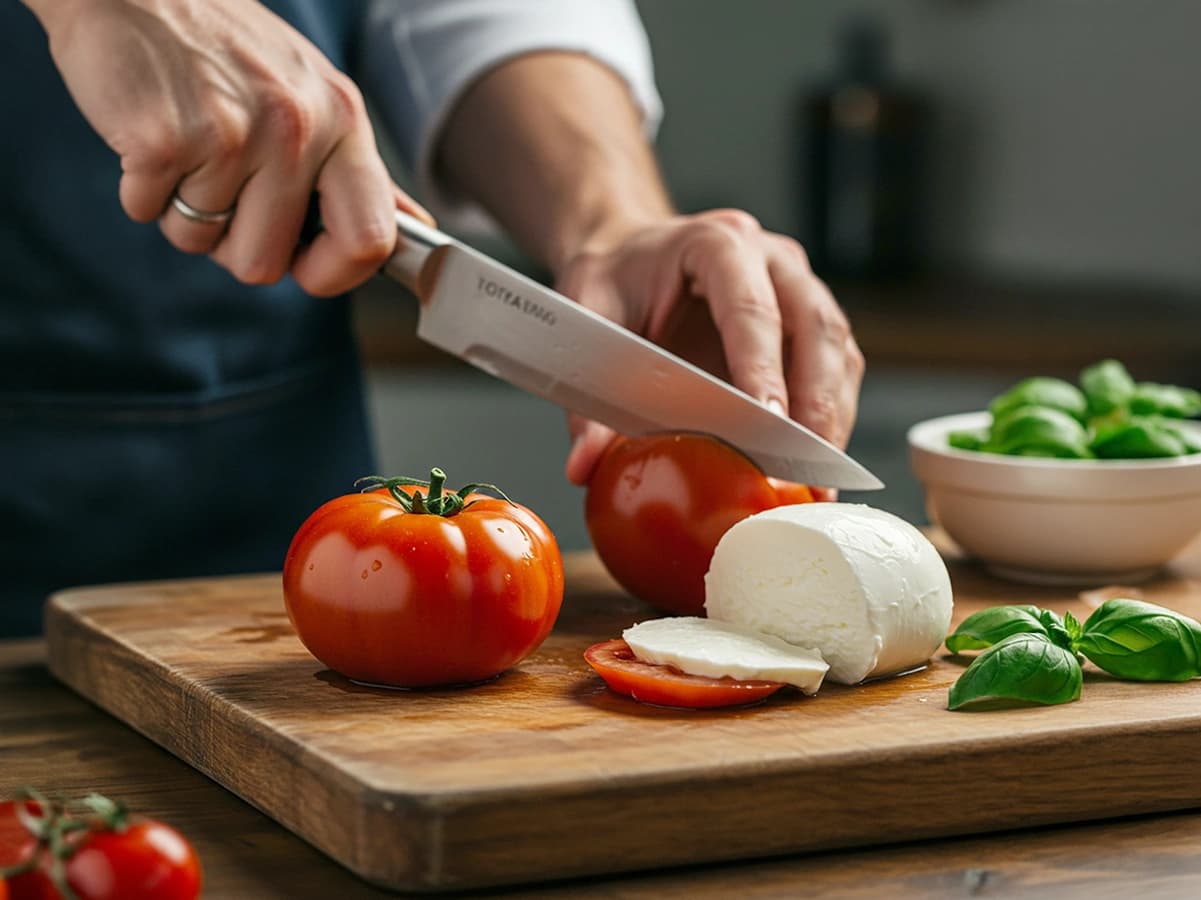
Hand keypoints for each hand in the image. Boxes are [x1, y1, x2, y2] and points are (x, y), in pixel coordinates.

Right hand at [26, 0, 430, 295]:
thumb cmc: (226, 50)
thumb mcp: (312, 96)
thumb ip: (358, 173)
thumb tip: (414, 229)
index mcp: (342, 120)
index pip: (370, 240)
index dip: (334, 274)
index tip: (306, 268)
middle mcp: (296, 128)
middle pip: (265, 262)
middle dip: (231, 242)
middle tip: (219, 183)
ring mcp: (231, 133)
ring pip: (200, 241)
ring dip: (181, 209)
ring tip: (185, 145)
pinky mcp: (163, 138)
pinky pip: (147, 213)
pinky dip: (139, 188)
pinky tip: (151, 135)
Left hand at [556, 209, 864, 487]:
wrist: (631, 252)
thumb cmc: (614, 278)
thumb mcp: (588, 320)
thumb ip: (587, 394)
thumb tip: (585, 465)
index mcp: (716, 243)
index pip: (751, 308)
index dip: (763, 368)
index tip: (769, 424)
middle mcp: (771, 258)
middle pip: (815, 327)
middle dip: (815, 402)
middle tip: (807, 466)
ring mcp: (798, 285)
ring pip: (837, 347)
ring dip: (834, 414)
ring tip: (819, 477)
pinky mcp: (810, 318)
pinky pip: (838, 364)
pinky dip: (833, 412)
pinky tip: (816, 458)